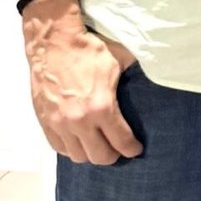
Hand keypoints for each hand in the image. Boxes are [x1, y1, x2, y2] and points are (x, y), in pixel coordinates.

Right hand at [27, 14, 140, 166]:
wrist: (53, 43)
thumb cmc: (88, 51)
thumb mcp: (119, 61)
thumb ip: (134, 77)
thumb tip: (155, 76)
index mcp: (102, 107)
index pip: (121, 141)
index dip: (131, 149)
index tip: (135, 149)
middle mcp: (80, 121)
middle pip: (100, 156)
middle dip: (113, 155)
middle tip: (119, 149)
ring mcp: (60, 123)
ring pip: (78, 156)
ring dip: (91, 154)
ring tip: (98, 145)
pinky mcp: (45, 121)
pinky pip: (58, 148)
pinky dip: (70, 148)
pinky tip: (79, 141)